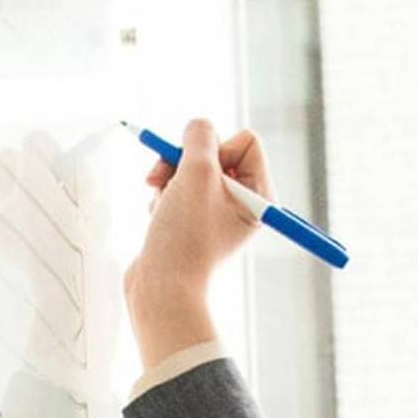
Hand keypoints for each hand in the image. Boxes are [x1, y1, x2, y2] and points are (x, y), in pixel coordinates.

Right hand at [122, 118, 271, 367]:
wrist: (161, 289)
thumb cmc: (184, 236)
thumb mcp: (196, 172)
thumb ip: (200, 136)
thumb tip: (198, 127)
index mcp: (261, 196)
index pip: (246, 141)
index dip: (218, 148)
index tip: (203, 174)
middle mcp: (243, 205)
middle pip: (214, 151)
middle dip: (185, 162)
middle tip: (164, 179)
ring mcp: (216, 215)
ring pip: (189, 169)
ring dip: (170, 180)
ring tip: (161, 204)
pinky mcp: (191, 223)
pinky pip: (176, 189)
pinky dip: (163, 197)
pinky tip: (157, 217)